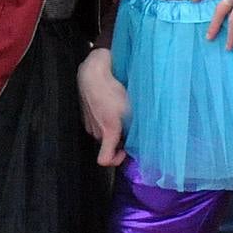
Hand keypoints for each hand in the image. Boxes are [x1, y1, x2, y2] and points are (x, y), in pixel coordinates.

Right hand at [77, 48, 127, 166]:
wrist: (93, 72)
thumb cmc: (113, 88)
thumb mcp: (131, 107)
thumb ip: (137, 125)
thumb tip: (147, 135)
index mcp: (108, 131)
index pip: (105, 160)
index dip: (116, 160)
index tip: (125, 151)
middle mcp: (96, 131)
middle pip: (108, 145)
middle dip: (119, 139)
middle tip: (129, 125)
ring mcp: (89, 123)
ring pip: (103, 134)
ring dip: (111, 129)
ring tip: (119, 112)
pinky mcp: (85, 115)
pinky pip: (96, 124)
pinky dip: (103, 120)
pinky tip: (109, 105)